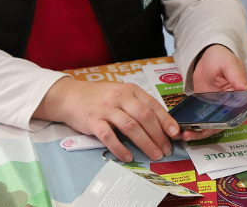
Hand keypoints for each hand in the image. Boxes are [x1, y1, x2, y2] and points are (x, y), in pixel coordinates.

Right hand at [34, 76, 179, 162]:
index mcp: (131, 90)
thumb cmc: (100, 97)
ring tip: (153, 154)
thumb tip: (160, 124)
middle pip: (144, 117)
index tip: (175, 134)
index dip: (166, 120)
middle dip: (158, 135)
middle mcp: (120, 97)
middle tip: (165, 150)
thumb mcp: (122, 94)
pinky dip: (120, 148)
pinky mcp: (93, 121)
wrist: (70, 95)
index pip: (153, 105)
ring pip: (130, 126)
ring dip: (145, 143)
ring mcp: (106, 109)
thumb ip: (138, 105)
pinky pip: (109, 136)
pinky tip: (128, 156)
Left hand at [180, 44, 246, 140]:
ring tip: (186, 134)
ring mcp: (217, 108)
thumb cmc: (221, 57)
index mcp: (241, 96)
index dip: (227, 122)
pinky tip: (184, 129)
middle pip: (222, 124)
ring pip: (211, 125)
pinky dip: (194, 127)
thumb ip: (237, 76)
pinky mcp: (206, 108)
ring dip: (199, 132)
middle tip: (194, 133)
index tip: (215, 127)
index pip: (237, 114)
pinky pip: (201, 121)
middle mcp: (230, 105)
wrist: (205, 56)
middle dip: (208, 130)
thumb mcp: (229, 64)